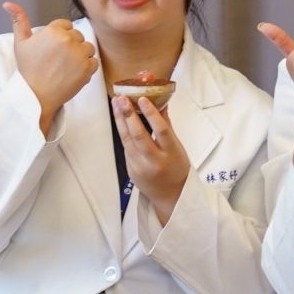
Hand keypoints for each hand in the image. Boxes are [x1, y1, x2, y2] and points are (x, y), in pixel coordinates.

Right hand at [5, 2, 96, 132]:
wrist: (36, 96)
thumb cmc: (28, 69)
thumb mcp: (20, 43)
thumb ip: (19, 21)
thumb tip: (8, 3)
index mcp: (54, 30)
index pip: (67, 25)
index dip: (60, 37)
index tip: (52, 50)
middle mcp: (68, 40)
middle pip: (78, 36)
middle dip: (70, 46)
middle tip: (57, 61)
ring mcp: (79, 54)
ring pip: (88, 48)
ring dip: (80, 56)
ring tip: (66, 67)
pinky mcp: (88, 68)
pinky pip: (94, 62)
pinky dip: (87, 68)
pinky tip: (72, 74)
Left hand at [112, 94, 191, 225]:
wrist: (170, 196)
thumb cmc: (176, 168)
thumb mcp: (178, 148)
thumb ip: (167, 126)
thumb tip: (161, 102)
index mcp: (171, 154)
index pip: (161, 131)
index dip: (151, 114)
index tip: (142, 99)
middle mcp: (155, 161)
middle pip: (139, 135)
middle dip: (128, 115)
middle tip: (122, 98)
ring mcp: (140, 167)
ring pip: (127, 140)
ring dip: (120, 120)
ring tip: (116, 103)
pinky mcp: (131, 170)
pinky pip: (126, 148)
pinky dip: (122, 131)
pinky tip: (119, 118)